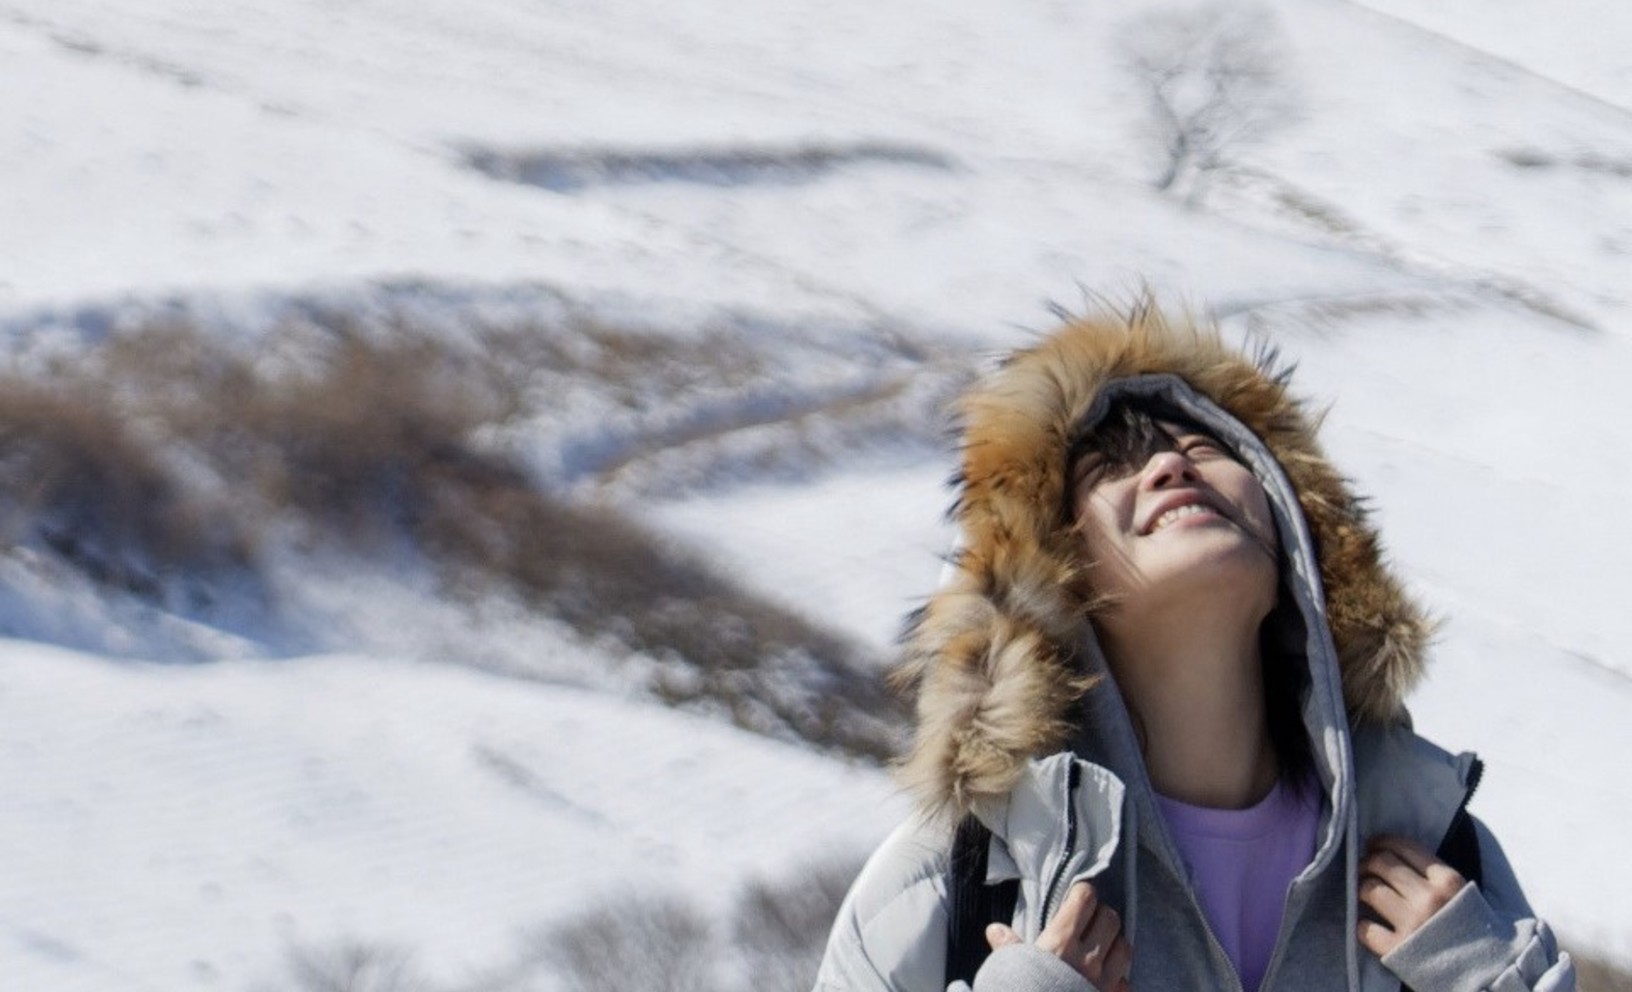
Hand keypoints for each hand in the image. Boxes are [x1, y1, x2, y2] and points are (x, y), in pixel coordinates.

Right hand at [987, 881, 1131, 990]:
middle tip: (1089, 920)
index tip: (1076, 897)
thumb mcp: (1010, 970)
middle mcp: (1088, 957)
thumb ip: (1008, 948)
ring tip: (1102, 944)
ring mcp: (1103, 980)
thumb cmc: (1024, 990)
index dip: (1082, 894)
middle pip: (1110, 918)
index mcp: (1061, 941)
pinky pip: (1125, 980)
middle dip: (1101, 914)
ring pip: (1124, 945)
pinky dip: (1120, 976)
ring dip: (1115, 941)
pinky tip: (1108, 977)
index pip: (1085, 899)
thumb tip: (995, 930)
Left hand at [1357, 835, 1467, 956]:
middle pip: (1382, 863)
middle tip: (1364, 868)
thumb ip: (1434, 875)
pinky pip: (1365, 927)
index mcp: (1447, 881)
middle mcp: (1428, 898)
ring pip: (1369, 889)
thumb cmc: (1473, 931)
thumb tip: (1394, 854)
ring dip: (1361, 888)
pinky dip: (1363, 925)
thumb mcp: (1461, 894)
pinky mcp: (1397, 949)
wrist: (1486, 973)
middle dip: (1367, 862)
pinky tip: (1369, 925)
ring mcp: (1412, 923)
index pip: (1404, 847)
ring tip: (1364, 893)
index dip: (1382, 842)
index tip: (1373, 844)